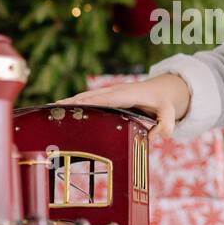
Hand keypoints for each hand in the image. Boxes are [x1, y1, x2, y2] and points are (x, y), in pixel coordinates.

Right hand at [54, 73, 190, 140]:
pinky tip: (63, 109)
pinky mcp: (108, 96)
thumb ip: (167, 125)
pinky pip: (90, 99)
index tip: (75, 103)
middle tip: (55, 108)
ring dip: (71, 101)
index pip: (106, 98)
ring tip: (53, 109)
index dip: (90, 100)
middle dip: (74, 101)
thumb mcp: (170, 113)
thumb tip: (157, 136)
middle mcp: (116, 91)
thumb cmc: (165, 102)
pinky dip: (76, 102)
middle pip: (91, 96)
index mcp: (128, 95)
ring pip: (88, 96)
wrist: (163, 89)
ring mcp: (111, 92)